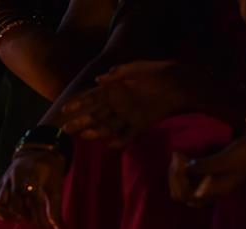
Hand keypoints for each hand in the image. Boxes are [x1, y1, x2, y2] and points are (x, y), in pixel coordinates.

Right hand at [0, 148, 64, 228]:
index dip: (39, 221)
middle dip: (25, 217)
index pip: (35, 203)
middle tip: (34, 220)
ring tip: (21, 217)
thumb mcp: (56, 187)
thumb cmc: (49, 170)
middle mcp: (16, 178)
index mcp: (34, 176)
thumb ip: (55, 209)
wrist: (37, 150)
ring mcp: (6, 180)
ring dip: (11, 215)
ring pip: (1, 204)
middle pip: (15, 205)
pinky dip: (2, 211)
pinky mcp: (0, 183)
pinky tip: (12, 214)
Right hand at [62, 61, 193, 147]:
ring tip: (84, 136)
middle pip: (95, 115)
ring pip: (107, 126)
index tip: (64, 109)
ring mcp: (129, 115)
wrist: (181, 82)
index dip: (78, 103)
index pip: (92, 97)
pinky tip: (108, 144)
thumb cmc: (158, 72)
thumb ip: (117, 74)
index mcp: (116, 90)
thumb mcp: (136, 68)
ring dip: (95, 132)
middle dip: (81, 121)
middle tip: (66, 129)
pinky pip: (126, 135)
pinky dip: (118, 141)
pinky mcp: (141, 124)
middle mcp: (119, 104)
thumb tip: (98, 79)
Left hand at [168, 130, 245, 206]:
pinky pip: (185, 179)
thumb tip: (185, 168)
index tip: (181, 160)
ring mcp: (205, 187)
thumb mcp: (226, 159)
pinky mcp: (204, 178)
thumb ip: (206, 166)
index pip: (185, 194)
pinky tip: (181, 154)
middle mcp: (208, 193)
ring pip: (180, 187)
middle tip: (177, 156)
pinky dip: (180, 168)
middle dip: (174, 175)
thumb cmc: (245, 155)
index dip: (178, 179)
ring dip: (175, 172)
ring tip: (178, 154)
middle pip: (179, 194)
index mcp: (214, 192)